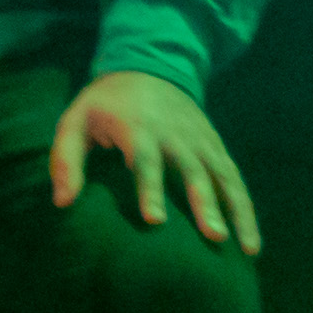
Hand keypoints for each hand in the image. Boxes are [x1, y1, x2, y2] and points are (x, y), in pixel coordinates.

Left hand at [47, 72, 263, 251]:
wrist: (148, 65)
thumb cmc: (104, 104)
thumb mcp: (75, 122)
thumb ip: (66, 160)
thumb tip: (63, 203)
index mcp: (138, 127)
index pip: (146, 161)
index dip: (150, 190)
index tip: (154, 221)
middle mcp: (175, 133)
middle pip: (195, 171)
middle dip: (206, 204)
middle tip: (215, 236)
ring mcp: (200, 138)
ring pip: (224, 176)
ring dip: (237, 210)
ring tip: (247, 247)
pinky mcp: (214, 143)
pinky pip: (233, 176)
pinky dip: (244, 205)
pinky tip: (250, 237)